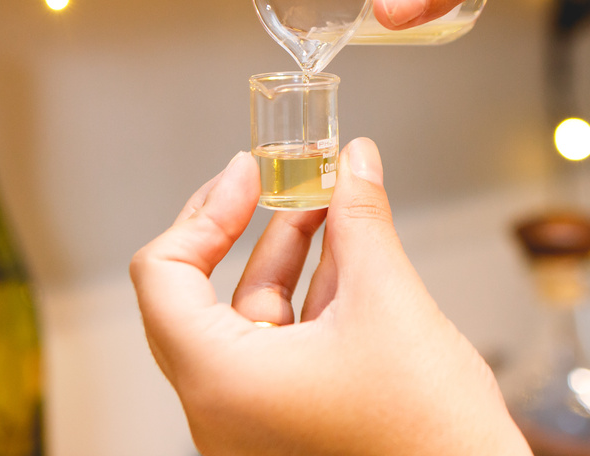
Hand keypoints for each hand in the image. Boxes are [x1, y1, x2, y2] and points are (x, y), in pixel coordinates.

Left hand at [130, 139, 531, 455]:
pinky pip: (277, 350)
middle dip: (246, 229)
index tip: (247, 174)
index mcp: (221, 383)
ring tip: (328, 205)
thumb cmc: (428, 434)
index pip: (162, 276)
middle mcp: (221, 413)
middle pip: (199, 296)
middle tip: (275, 180)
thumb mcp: (389, 301)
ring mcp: (252, 427)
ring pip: (247, 320)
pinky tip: (344, 254)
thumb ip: (360, 219)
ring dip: (286, 256)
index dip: (205, 212)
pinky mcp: (286, 430)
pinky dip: (306, 299)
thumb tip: (354, 161)